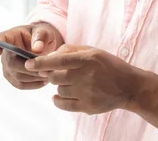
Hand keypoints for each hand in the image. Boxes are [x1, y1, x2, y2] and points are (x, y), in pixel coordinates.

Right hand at [0, 23, 63, 89]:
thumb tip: (37, 49)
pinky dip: (34, 84)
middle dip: (29, 68)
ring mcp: (7, 67)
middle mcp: (5, 52)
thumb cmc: (40, 36)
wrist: (42, 46)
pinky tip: (45, 80)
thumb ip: (41, 37)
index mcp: (10, 36)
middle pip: (11, 64)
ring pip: (17, 77)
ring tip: (49, 74)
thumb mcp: (44, 31)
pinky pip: (21, 85)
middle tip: (46, 70)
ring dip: (34, 77)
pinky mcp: (12, 78)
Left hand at [25, 45, 140, 114]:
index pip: (58, 61)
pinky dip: (58, 99)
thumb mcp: (93, 51)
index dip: (41, 63)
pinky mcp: (87, 107)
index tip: (28, 64)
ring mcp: (86, 93)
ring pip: (58, 89)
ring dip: (59, 86)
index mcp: (87, 59)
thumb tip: (49, 57)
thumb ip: (70, 50)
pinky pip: (62, 104)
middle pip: (54, 77)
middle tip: (57, 72)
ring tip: (72, 82)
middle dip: (51, 74)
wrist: (129, 87)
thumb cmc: (108, 65)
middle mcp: (86, 76)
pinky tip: (62, 94)